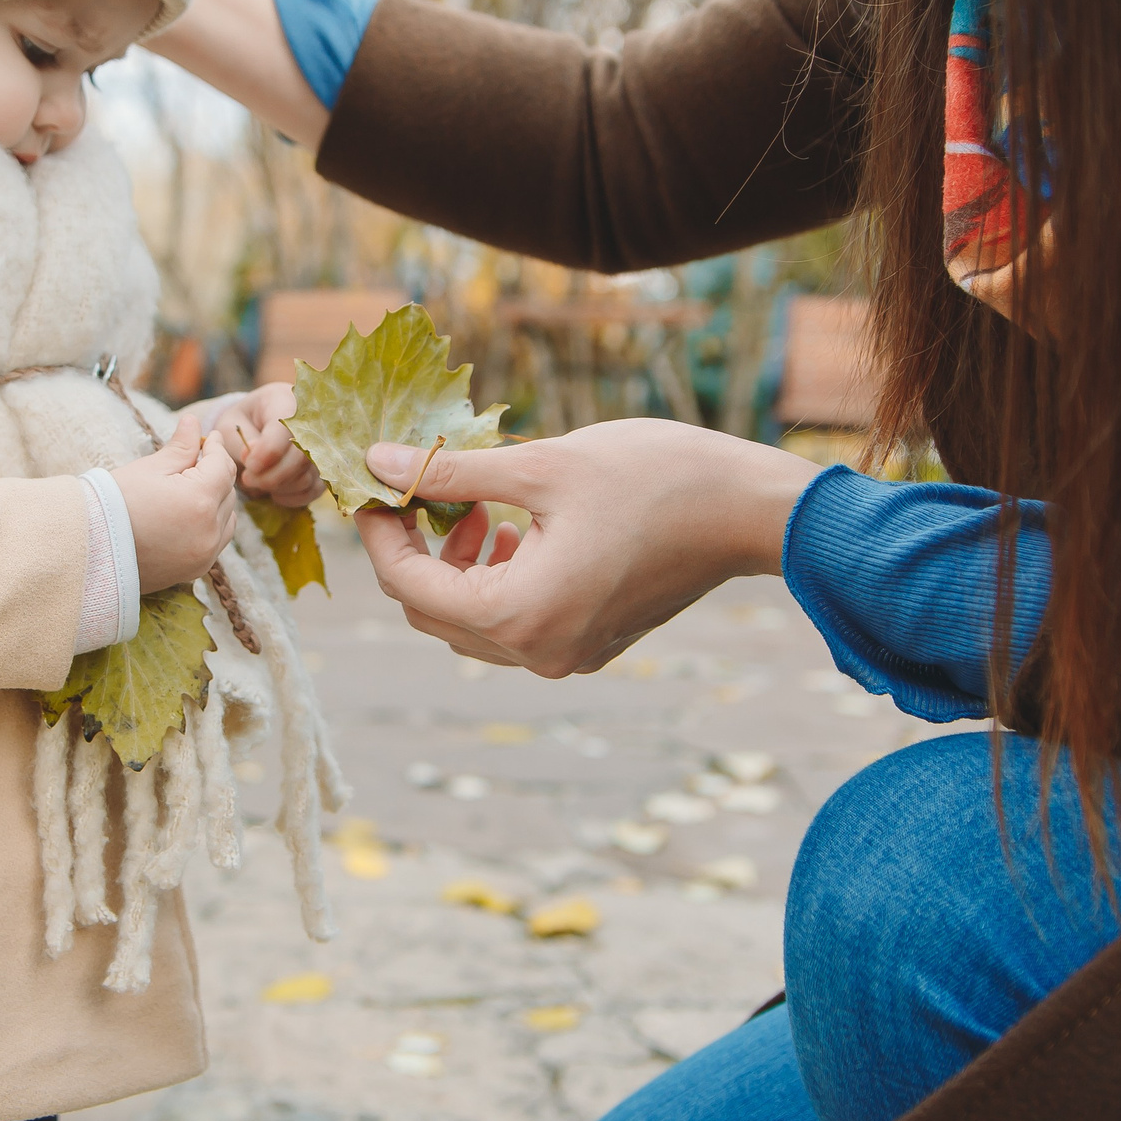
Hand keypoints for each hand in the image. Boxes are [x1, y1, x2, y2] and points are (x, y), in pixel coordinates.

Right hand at [111, 414, 240, 592]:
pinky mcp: (195, 570)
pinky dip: (212, 526)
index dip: (216, 447)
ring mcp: (204, 555)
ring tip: (195, 488)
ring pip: (228, 519)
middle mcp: (209, 531)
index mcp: (199, 501)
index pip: (222, 466)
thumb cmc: (113, 503)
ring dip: (218, 501)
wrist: (87, 549)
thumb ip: (180, 447)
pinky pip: (217, 542)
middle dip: (216, 473)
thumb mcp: (148, 469)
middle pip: (228, 492)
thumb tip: (194, 423)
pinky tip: (192, 516)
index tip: (210, 437)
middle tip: (198, 459)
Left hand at [211, 383, 323, 507]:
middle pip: (301, 457)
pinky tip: (273, 492)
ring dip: (278, 487)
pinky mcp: (322, 469)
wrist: (255, 425)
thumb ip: (242, 443)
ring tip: (256, 481)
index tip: (249, 466)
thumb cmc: (241, 424)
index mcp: (283, 401)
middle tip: (247, 479)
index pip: (287, 429)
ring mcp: (320, 447)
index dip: (268, 452)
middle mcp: (311, 422)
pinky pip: (314, 490)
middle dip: (271, 476)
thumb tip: (256, 461)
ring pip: (307, 476)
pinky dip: (292, 497)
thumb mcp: (230, 427)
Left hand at [353, 420, 820, 678]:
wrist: (749, 511)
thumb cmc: (654, 478)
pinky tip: (512, 527)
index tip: (371, 482)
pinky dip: (496, 580)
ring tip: (475, 505)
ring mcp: (565, 658)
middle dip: (414, 549)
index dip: (380, 531)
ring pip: (470, 622)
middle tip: (418, 487)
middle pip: (431, 612)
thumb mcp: (541, 465)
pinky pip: (513, 625)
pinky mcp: (589, 646)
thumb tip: (377, 463)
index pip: (408, 583)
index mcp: (518, 614)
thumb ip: (452, 473)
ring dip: (456, 565)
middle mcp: (537, 653)